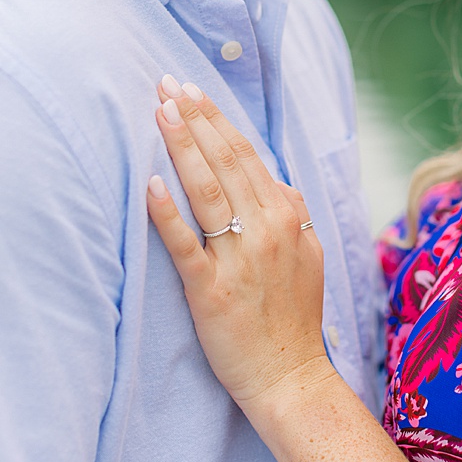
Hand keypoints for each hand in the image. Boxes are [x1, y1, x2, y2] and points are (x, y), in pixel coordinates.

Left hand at [145, 77, 329, 410]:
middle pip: (227, 162)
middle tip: (166, 84)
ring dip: (182, 147)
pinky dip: (168, 213)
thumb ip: (296, 216)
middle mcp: (267, 229)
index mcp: (287, 217)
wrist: (292, 377)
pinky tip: (151, 184)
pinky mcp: (211, 290)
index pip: (249, 156)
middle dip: (196, 119)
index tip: (191, 91)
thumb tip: (283, 186)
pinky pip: (186, 244)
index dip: (217, 120)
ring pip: (207, 191)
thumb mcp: (310, 257)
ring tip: (160, 112)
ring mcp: (239, 258)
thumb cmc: (294, 320)